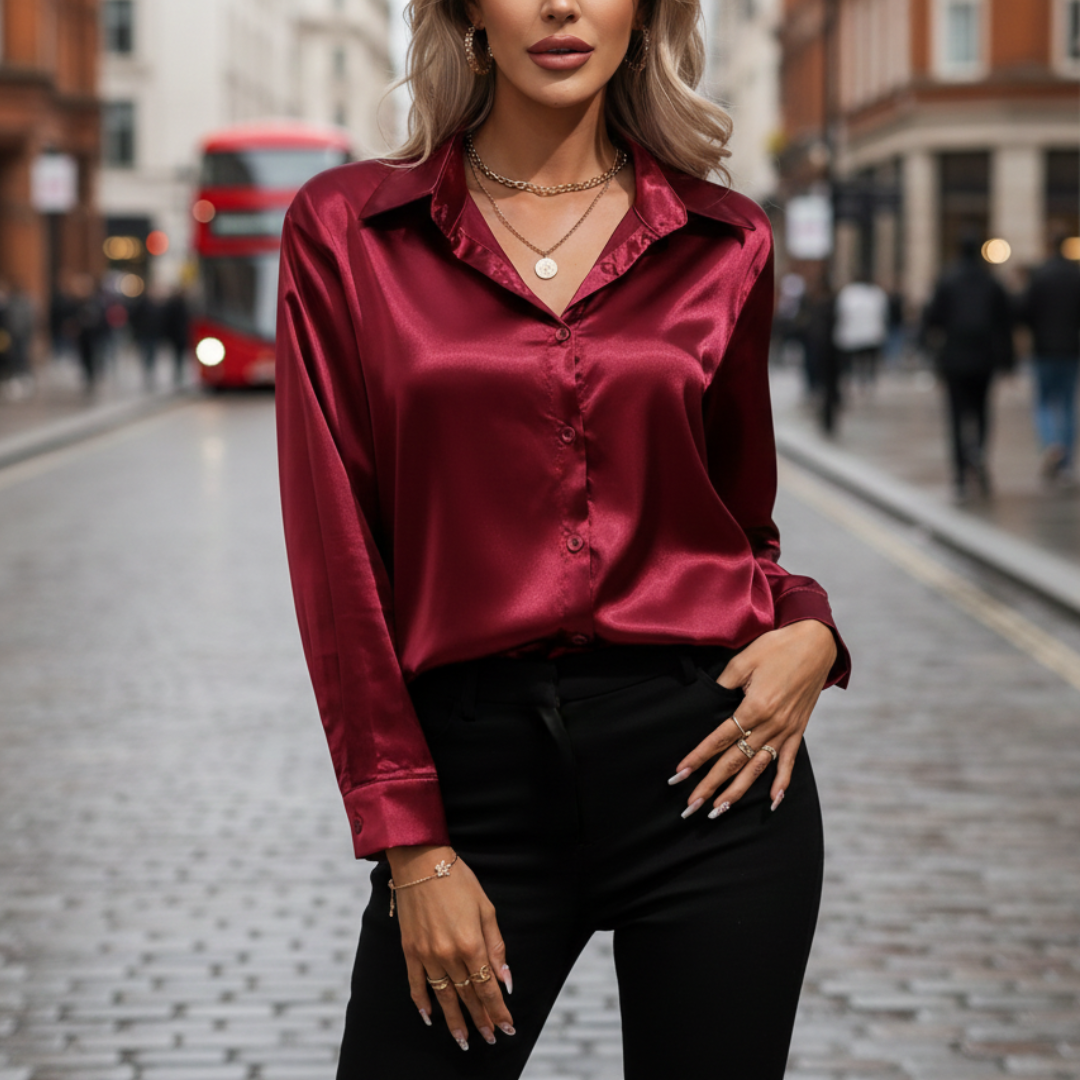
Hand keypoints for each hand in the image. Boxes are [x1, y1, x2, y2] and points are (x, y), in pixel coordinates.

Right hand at [387, 844, 514, 1051]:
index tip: (506, 1028)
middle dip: (481, 1019)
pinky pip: (416, 984)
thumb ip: (495, 946)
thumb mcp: (486, 908)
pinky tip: (429, 1017)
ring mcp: (426, 954)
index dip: (498, 1010)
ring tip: (463, 1039)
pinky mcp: (410, 950)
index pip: (487, 987)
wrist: (421, 862)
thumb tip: (505, 979)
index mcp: (471, 944)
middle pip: (467, 995)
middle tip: (489, 1038)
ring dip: (455, 1020)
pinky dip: (422, 1002)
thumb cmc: (459, 880)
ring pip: (443, 996)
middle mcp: (448, 955)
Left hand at [669, 620, 836, 816]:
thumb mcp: (744, 660)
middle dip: (710, 785)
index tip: (680, 775)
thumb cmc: (776, 647)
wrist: (816, 643)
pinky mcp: (797, 731)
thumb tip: (707, 703)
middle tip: (690, 806)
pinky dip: (781, 784)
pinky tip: (772, 803)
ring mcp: (786, 730)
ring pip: (757, 768)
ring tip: (718, 810)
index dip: (698, 758)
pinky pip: (788, 762)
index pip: (719, 740)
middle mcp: (771, 724)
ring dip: (737, 792)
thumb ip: (723, 685)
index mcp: (754, 707)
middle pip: (734, 761)